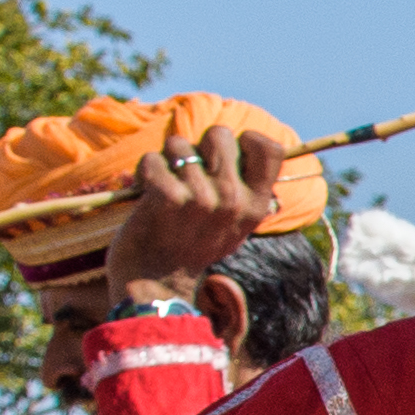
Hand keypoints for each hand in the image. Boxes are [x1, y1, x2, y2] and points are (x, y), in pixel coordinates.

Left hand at [107, 114, 285, 283]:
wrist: (157, 280)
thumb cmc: (193, 244)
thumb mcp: (235, 224)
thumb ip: (245, 188)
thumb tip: (243, 141)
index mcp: (256, 205)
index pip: (269, 149)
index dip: (247, 140)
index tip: (229, 156)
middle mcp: (234, 200)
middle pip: (220, 134)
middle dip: (199, 146)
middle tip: (190, 172)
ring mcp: (202, 198)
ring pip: (179, 144)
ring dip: (167, 160)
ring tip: (167, 185)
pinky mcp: (168, 197)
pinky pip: (153, 159)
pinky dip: (144, 171)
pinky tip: (147, 191)